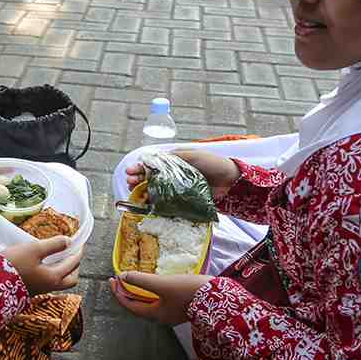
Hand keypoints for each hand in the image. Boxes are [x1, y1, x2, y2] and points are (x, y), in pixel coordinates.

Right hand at [3, 237, 81, 295]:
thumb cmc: (13, 265)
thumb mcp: (34, 249)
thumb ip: (53, 245)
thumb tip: (68, 241)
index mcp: (54, 277)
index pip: (73, 263)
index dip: (78, 251)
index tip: (79, 242)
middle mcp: (49, 286)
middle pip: (71, 279)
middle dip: (74, 266)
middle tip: (72, 253)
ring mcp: (39, 289)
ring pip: (60, 282)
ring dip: (63, 269)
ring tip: (58, 256)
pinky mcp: (30, 289)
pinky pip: (48, 281)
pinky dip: (52, 272)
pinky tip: (43, 262)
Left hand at [110, 273, 211, 325]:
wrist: (219, 298)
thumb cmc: (189, 292)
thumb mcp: (163, 284)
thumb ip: (142, 281)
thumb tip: (122, 277)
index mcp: (156, 315)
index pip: (130, 306)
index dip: (118, 293)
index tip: (111, 280)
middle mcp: (162, 317)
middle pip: (138, 306)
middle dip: (127, 292)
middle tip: (119, 279)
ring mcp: (172, 313)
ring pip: (149, 303)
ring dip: (139, 292)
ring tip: (134, 280)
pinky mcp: (181, 307)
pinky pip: (159, 300)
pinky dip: (151, 292)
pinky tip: (154, 283)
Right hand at [125, 150, 240, 200]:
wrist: (231, 181)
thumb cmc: (213, 164)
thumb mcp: (192, 156)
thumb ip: (174, 158)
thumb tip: (154, 161)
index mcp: (174, 162)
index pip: (152, 164)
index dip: (140, 167)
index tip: (131, 171)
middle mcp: (173, 176)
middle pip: (150, 178)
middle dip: (137, 179)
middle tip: (130, 181)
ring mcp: (176, 189)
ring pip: (155, 190)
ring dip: (143, 191)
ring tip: (135, 192)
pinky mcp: (182, 202)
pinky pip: (165, 203)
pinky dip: (154, 204)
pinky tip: (146, 204)